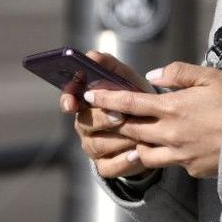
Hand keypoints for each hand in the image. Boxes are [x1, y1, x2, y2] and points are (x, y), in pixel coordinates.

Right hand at [59, 51, 152, 179]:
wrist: (154, 128)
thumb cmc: (135, 100)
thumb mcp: (126, 80)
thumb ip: (110, 66)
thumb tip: (92, 55)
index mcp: (84, 103)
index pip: (68, 100)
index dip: (67, 101)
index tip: (72, 102)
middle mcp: (84, 125)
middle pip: (85, 123)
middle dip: (103, 119)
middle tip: (121, 115)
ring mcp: (92, 147)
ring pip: (97, 145)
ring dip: (118, 139)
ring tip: (139, 135)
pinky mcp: (105, 166)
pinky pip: (109, 166)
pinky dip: (124, 160)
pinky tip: (137, 153)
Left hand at [81, 62, 221, 179]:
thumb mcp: (211, 76)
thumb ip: (178, 73)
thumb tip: (152, 77)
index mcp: (173, 108)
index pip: (129, 102)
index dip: (106, 99)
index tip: (89, 96)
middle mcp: (171, 134)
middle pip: (131, 129)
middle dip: (114, 122)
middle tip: (103, 116)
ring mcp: (180, 155)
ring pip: (144, 153)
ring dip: (135, 144)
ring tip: (132, 137)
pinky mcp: (192, 169)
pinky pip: (169, 163)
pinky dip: (162, 155)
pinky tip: (166, 148)